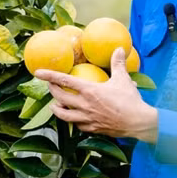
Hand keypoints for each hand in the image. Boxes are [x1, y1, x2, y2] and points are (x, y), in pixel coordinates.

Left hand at [34, 48, 157, 142]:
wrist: (138, 123)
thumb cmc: (130, 100)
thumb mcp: (123, 79)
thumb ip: (118, 63)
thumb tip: (119, 49)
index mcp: (89, 91)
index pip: (64, 81)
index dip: (49, 75)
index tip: (38, 72)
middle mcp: (84, 105)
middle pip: (60, 97)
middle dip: (52, 90)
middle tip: (50, 86)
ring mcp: (87, 118)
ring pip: (63, 115)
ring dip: (57, 109)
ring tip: (54, 105)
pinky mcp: (92, 129)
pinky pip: (77, 125)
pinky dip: (73, 120)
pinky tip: (74, 117)